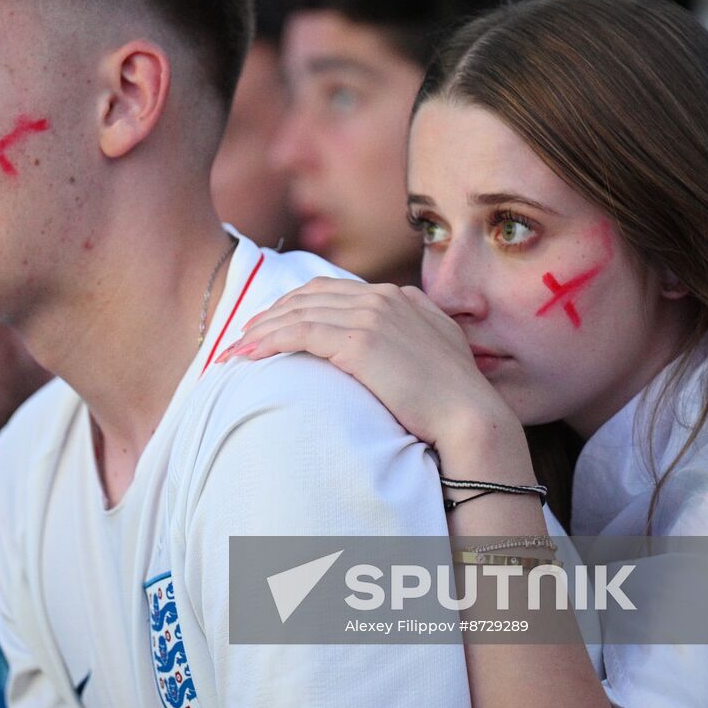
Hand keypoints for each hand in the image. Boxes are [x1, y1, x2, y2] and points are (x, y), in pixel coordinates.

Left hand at [218, 278, 525, 468]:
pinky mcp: (361, 340)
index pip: (331, 290)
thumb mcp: (433, 352)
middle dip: (270, 314)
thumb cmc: (452, 399)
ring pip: (299, 312)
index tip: (270, 324)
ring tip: (236, 349)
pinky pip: (301, 332)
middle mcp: (383, 298)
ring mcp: (372, 315)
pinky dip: (270, 339)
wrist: (471, 417)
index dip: (294, 305)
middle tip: (242, 336)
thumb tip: (384, 336)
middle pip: (309, 296)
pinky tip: (251, 353)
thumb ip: (407, 333)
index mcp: (399, 297)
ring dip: (262, 329)